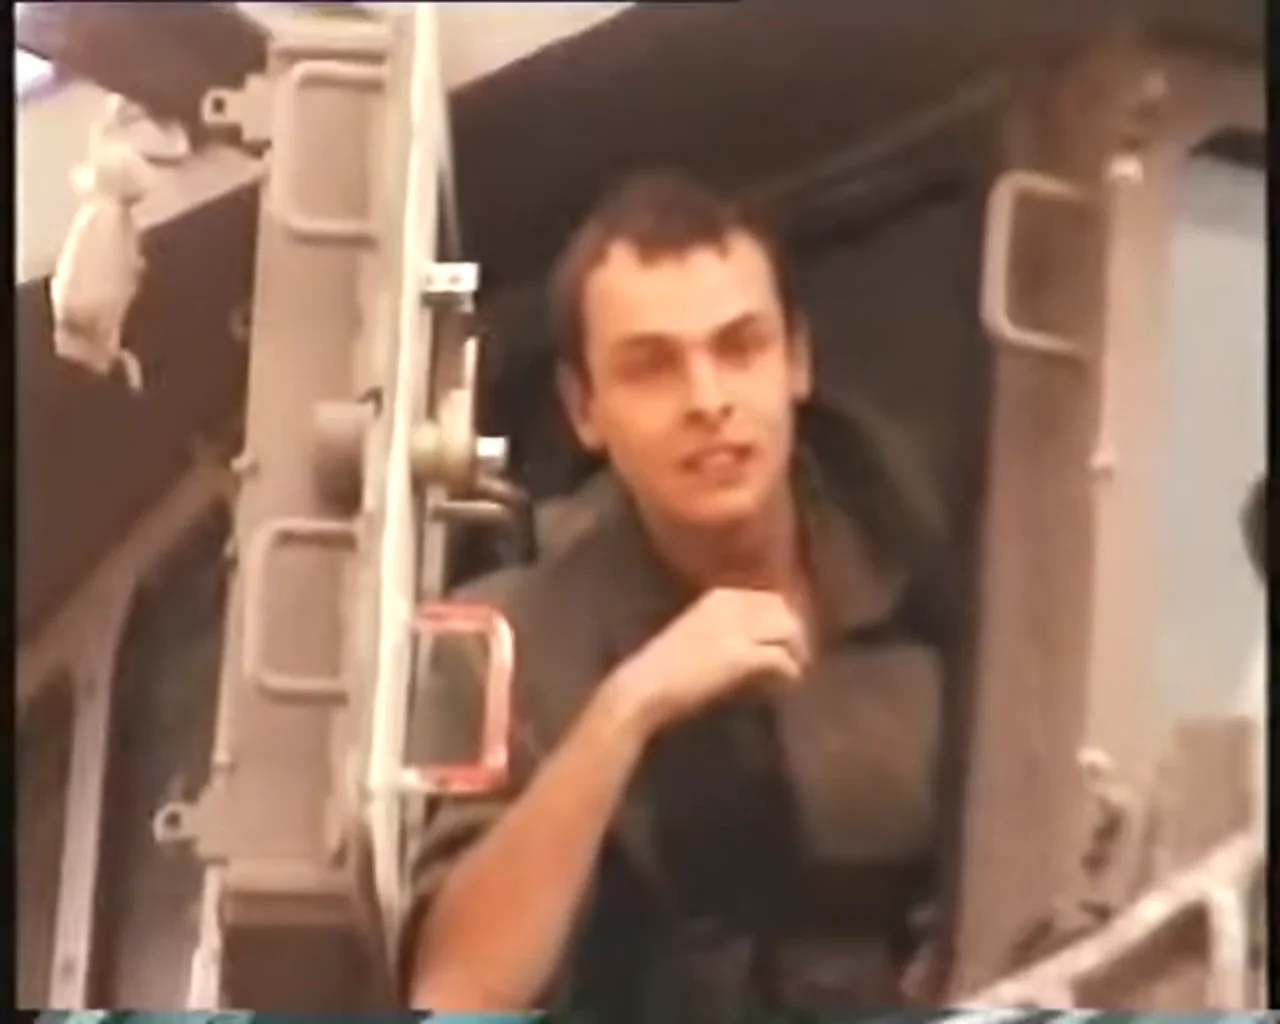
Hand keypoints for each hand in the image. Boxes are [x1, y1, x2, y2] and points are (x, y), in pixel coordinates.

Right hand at [606, 587, 809, 739]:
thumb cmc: (664, 668)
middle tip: (797, 660)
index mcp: (719, 596)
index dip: (783, 621)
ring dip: (796, 654)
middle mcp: (730, 604)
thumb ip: (728, 631)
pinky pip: (781, 660)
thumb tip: (763, 643)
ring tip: (793, 674)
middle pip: (784, 611)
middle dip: (794, 636)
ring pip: (789, 631)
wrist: (643, 688)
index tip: (786, 643)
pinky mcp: (740, 657)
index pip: (769, 599)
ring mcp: (736, 629)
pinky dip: (789, 674)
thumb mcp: (698, 635)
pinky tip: (787, 685)